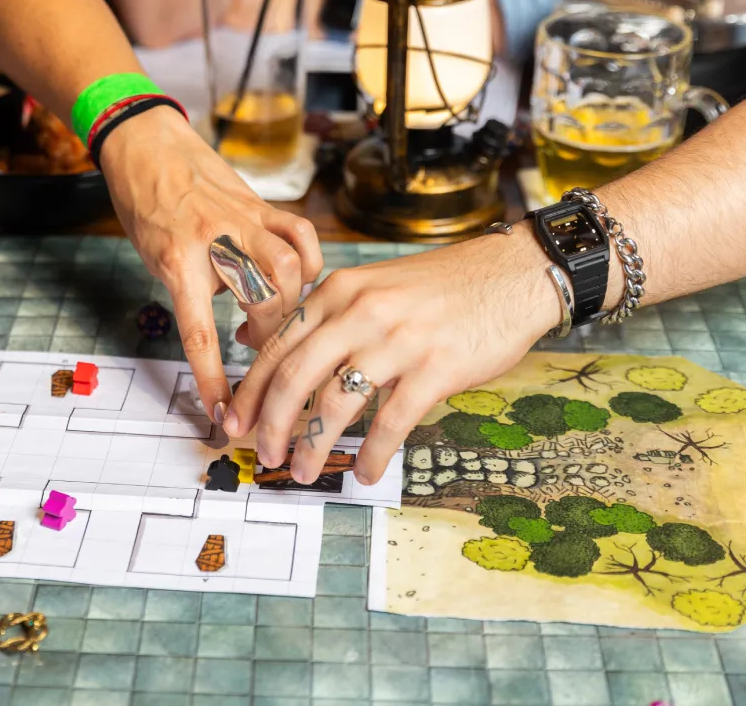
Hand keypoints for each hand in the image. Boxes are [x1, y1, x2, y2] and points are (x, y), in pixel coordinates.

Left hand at [102, 105, 322, 422]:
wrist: (145, 144)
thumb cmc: (143, 206)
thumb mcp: (154, 258)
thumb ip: (191, 290)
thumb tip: (228, 333)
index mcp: (177, 260)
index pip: (200, 334)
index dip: (214, 379)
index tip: (226, 415)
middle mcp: (214, 240)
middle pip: (262, 300)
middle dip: (267, 337)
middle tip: (255, 346)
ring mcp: (243, 219)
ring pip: (291, 270)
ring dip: (290, 303)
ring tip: (274, 314)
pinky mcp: (261, 205)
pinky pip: (301, 235)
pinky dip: (310, 262)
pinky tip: (300, 278)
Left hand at [226, 228, 560, 484]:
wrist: (511, 274)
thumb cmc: (438, 287)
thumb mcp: (368, 285)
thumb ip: (317, 315)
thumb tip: (252, 340)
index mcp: (337, 292)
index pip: (276, 346)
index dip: (249, 391)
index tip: (234, 423)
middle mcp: (360, 312)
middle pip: (295, 377)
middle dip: (272, 425)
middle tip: (264, 455)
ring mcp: (398, 340)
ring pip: (336, 404)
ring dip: (313, 447)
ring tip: (304, 472)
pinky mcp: (435, 368)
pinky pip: (391, 422)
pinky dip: (372, 454)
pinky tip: (364, 472)